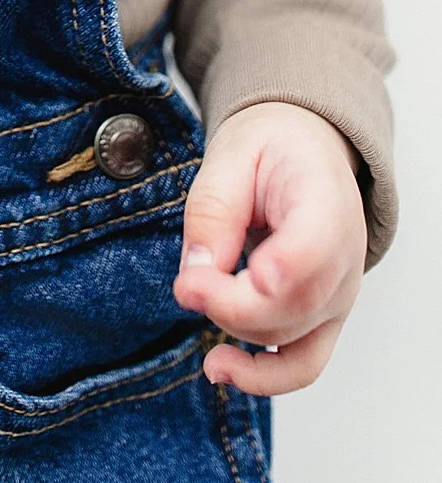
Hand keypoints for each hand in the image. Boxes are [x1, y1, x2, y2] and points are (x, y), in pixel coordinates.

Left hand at [173, 101, 366, 394]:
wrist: (305, 152)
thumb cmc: (271, 151)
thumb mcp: (233, 155)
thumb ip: (214, 210)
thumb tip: (195, 276)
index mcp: (326, 200)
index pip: (318, 244)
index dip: (289, 266)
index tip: (255, 277)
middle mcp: (344, 258)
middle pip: (297, 303)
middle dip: (233, 303)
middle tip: (185, 285)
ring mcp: (337, 296)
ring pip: (293, 339)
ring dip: (237, 331)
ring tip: (193, 302)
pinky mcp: (321, 322)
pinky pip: (301, 366)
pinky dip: (263, 378)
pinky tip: (220, 367)